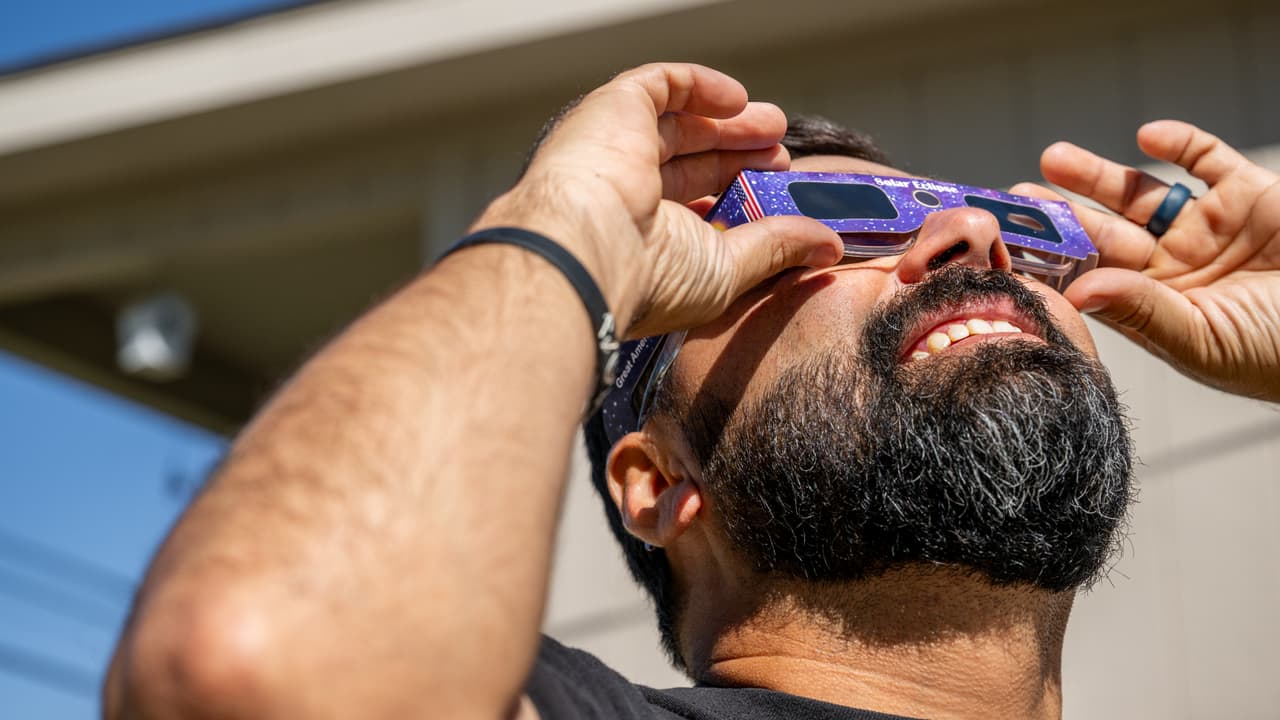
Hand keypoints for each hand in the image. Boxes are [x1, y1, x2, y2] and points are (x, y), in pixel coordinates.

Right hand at [473, 63, 841, 337]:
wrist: (587, 247)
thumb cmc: (648, 276)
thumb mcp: (728, 269)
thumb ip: (776, 248)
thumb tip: (827, 245)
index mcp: (642, 236)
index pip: (693, 205)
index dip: (737, 191)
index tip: (778, 188)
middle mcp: (623, 192)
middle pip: (690, 160)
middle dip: (738, 153)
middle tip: (781, 154)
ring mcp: (615, 148)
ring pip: (677, 122)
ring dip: (728, 122)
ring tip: (774, 125)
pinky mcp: (613, 110)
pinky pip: (660, 85)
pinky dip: (699, 86)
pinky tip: (737, 99)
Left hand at [1012, 121, 1279, 401]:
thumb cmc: (1277, 355)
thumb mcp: (1205, 340)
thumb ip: (1144, 313)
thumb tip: (1077, 295)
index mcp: (1154, 305)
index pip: (1092, 278)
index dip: (1052, 261)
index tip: (1008, 246)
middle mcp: (1173, 265)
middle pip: (1105, 232)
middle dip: (1061, 215)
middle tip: (1014, 197)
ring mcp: (1208, 227)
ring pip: (1142, 194)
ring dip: (1098, 176)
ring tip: (1053, 159)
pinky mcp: (1249, 194)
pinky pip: (1207, 159)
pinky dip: (1180, 144)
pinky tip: (1148, 137)